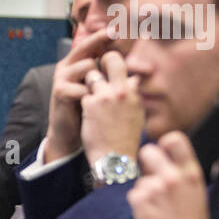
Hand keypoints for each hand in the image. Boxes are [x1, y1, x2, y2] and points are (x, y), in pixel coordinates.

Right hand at [45, 27, 114, 160]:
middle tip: (116, 31)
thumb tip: (135, 71)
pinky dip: (92, 96)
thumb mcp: (99, 91)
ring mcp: (61, 78)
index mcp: (75, 64)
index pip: (90, 45)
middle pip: (85, 47)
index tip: (119, 28)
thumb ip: (110, 79)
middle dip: (100, 38)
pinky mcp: (60, 91)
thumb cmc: (86, 111)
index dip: (104, 36)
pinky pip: (84, 86)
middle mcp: (65, 67)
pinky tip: (90, 104)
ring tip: (98, 93)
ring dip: (99, 79)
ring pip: (88, 65)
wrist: (68, 135)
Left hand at [80, 50, 143, 167]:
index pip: (126, 66)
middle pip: (111, 59)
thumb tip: (133, 79)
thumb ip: (133, 96)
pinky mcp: (91, 104)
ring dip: (88, 85)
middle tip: (94, 66)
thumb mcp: (136, 115)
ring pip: (91, 75)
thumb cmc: (125, 140)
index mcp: (135, 93)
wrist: (115, 159)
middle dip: (102, 59)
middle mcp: (123, 90)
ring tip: (90, 98)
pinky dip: (82, 103)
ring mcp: (106, 96)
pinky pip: (83, 94)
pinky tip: (86, 115)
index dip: (114, 63)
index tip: (107, 65)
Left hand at [128, 132, 211, 218]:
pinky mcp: (139, 200)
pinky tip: (151, 215)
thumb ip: (182, 173)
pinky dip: (139, 203)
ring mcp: (155, 188)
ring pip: (140, 179)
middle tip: (150, 175)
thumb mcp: (197, 193)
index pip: (174, 139)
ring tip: (159, 208)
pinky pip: (134, 193)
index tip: (162, 151)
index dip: (163, 143)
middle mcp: (173, 177)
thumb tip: (164, 156)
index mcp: (191, 173)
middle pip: (147, 151)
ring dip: (145, 190)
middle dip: (146, 161)